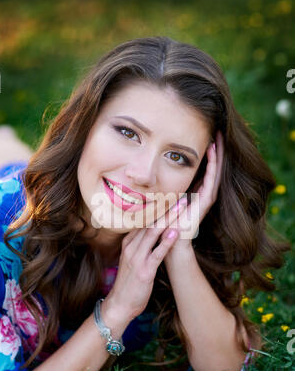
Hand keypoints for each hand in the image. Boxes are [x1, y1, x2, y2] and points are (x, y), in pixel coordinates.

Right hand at [106, 204, 182, 320]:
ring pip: (153, 234)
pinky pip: (156, 253)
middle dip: (166, 210)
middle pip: (150, 223)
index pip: (145, 221)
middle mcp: (132, 247)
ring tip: (181, 208)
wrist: (120, 304)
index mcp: (129, 243)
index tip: (172, 198)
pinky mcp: (145, 271)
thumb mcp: (132, 259)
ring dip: (169, 220)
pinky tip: (176, 233)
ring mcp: (137, 258)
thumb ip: (140, 245)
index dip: (159, 209)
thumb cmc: (129, 283)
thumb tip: (152, 234)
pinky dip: (166, 242)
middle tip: (181, 197)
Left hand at [161, 131, 223, 254]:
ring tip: (218, 135)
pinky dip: (213, 163)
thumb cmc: (165, 222)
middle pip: (214, 165)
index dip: (207, 152)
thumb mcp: (166, 198)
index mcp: (197, 191)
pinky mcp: (206, 200)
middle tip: (217, 129)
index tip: (206, 135)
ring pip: (216, 169)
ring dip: (217, 152)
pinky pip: (212, 177)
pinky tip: (212, 149)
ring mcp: (207, 196)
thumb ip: (165, 186)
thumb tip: (152, 171)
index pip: (205, 167)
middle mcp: (204, 192)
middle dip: (216, 148)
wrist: (171, 241)